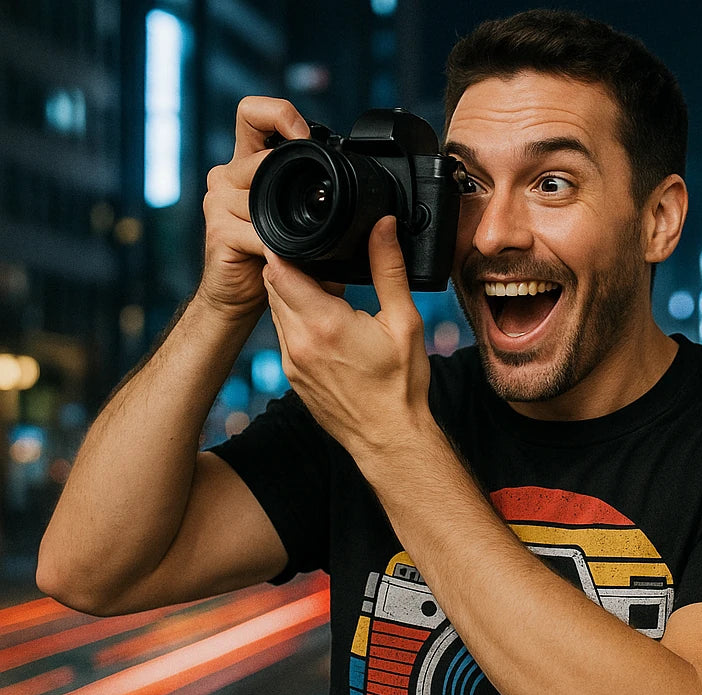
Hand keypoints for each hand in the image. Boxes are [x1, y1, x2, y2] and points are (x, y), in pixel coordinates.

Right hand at [195, 96, 309, 320]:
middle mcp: (227, 176)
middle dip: (291, 180)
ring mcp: (218, 201)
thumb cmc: (268, 259)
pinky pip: (258, 233)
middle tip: (309, 207)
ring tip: (293, 242)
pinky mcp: (218, 230)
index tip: (306, 139)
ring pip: (262, 194)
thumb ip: (310, 201)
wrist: (237, 296)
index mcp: (247, 165)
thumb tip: (359, 202)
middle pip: (261, 156)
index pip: (251, 113)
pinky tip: (283, 259)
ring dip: (286, 221)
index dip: (279, 115)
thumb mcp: (294, 222)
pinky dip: (279, 249)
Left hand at [262, 216, 434, 466]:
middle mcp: (299, 342)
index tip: (306, 237)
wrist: (389, 439)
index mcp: (325, 323)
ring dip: (292, 292)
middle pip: (273, 284)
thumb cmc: (401, 387)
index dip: (288, 247)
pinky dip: (296, 318)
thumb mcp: (404, 322)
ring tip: (325, 291)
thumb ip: (388, 269)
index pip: (280, 268)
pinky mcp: (291, 375)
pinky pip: (283, 333)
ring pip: (275, 307)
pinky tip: (325, 323)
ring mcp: (291, 361)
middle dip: (291, 266)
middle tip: (321, 261)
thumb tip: (382, 225)